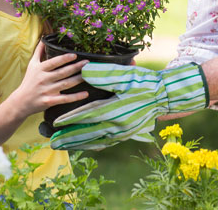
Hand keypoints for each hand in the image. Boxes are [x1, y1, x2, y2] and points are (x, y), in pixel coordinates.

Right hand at [9, 42, 88, 118]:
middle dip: (76, 67)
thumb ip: (38, 52)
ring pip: (65, 84)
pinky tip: (85, 94)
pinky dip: (75, 97)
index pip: (53, 62)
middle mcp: (43, 79)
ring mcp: (47, 91)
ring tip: (88, 75)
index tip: (74, 55)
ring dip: (78, 79)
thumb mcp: (32, 65)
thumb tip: (43, 38)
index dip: (64, 58)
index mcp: (40, 69)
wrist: (21, 101)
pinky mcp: (50, 101)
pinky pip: (65, 99)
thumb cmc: (28, 81)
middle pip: (62, 72)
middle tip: (87, 63)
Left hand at [49, 62, 207, 150]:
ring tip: (63, 145)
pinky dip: (92, 144)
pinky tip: (84, 144)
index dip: (70, 119)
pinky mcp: (126, 134)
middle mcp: (117, 125)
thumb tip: (84, 72)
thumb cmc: (144, 83)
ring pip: (95, 140)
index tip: (55, 123)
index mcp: (115, 110)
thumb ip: (104, 74)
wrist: (164, 96)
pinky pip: (105, 142)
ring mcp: (122, 132)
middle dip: (69, 138)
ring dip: (78, 143)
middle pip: (88, 134)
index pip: (87, 116)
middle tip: (52, 142)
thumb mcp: (125, 75)